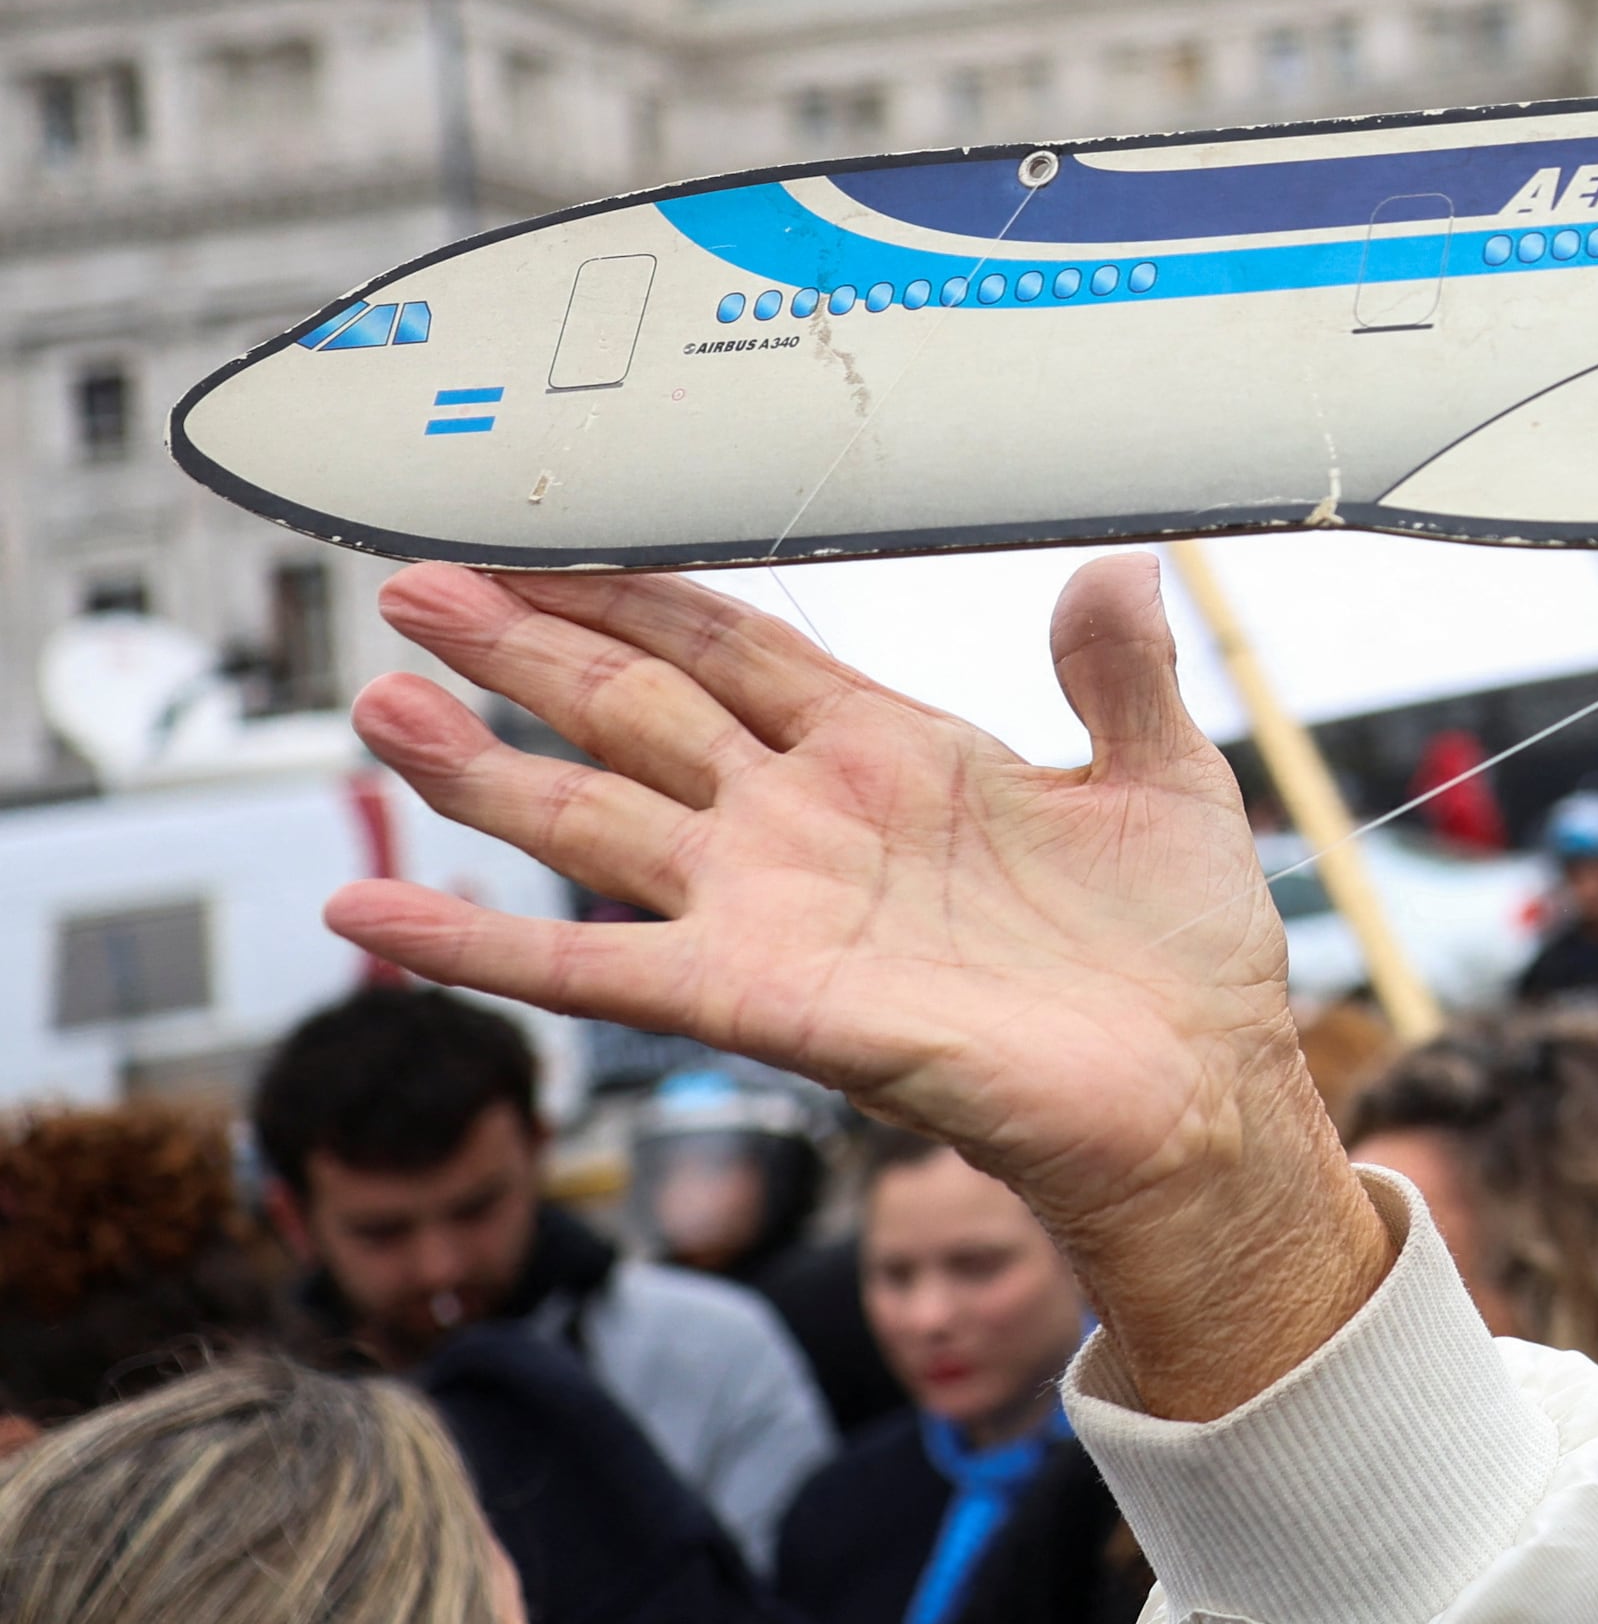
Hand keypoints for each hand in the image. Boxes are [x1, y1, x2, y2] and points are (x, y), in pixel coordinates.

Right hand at [328, 558, 1385, 1419]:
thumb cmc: (1181, 953)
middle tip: (410, 584)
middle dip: (523, 648)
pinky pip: (593, 968)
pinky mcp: (760, 1003)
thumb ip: (1120, 671)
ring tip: (372, 705)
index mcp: (893, 751)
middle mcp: (807, 824)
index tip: (545, 529)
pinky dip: (476, 942)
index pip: (731, 645)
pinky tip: (372, 913)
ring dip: (476, 770)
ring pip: (589, 819)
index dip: (638, 586)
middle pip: (633, 709)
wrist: (1199, 1094)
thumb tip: (1119, 562)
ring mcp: (770, 911)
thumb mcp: (1164, 779)